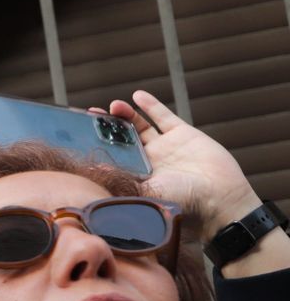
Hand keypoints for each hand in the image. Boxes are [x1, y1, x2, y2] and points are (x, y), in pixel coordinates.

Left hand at [104, 90, 259, 239]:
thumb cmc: (181, 204)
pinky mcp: (184, 135)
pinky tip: (137, 96)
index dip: (97, 145)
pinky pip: (164, 117)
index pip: (111, 158)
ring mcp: (166, 148)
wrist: (219, 199)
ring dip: (126, 115)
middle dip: (107, 127)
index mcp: (136, 177)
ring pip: (141, 126)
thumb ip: (120, 182)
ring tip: (114, 106)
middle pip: (123, 139)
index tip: (80, 134)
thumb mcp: (144, 194)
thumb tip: (91, 173)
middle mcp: (148, 162)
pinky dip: (151, 106)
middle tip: (92, 115)